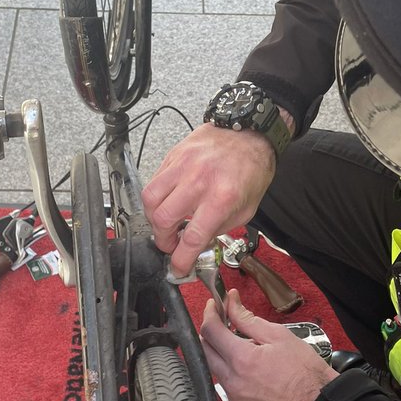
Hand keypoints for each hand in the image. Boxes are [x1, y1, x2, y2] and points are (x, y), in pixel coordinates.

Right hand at [142, 124, 276, 276]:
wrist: (248, 133)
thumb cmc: (251, 169)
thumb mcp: (246, 209)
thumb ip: (219, 228)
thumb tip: (196, 244)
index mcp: (221, 199)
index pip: (192, 238)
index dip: (181, 260)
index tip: (178, 268)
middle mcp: (198, 182)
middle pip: (162, 219)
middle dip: (163, 240)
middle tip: (172, 243)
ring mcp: (183, 166)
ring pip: (150, 199)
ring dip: (154, 218)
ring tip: (166, 222)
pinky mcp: (173, 156)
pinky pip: (154, 181)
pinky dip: (157, 197)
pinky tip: (169, 200)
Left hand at [200, 290, 337, 400]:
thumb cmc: (304, 369)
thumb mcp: (277, 335)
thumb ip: (247, 319)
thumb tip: (231, 302)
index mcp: (242, 360)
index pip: (210, 331)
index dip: (210, 313)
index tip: (215, 305)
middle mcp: (233, 381)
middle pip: (204, 350)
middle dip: (210, 332)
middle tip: (223, 321)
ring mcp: (234, 397)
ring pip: (213, 368)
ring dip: (219, 352)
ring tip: (240, 344)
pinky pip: (225, 384)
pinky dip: (230, 371)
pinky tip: (247, 366)